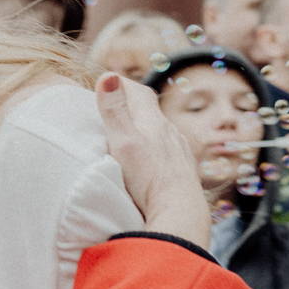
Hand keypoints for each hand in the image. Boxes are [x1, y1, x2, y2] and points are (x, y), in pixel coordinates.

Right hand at [95, 73, 211, 246]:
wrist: (179, 213)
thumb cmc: (148, 178)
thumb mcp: (123, 142)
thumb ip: (114, 110)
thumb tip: (108, 75)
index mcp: (153, 122)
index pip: (138, 91)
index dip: (121, 83)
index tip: (106, 82)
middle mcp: (170, 132)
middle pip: (149, 110)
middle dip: (130, 104)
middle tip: (111, 106)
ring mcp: (179, 151)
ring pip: (160, 131)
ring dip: (143, 127)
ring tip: (127, 134)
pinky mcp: (182, 171)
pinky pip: (167, 151)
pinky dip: (154, 148)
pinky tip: (148, 161)